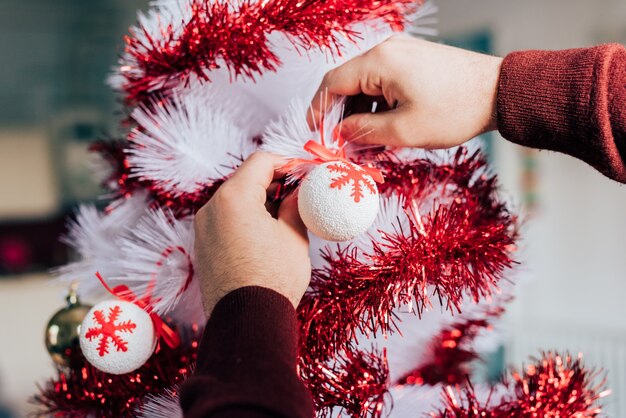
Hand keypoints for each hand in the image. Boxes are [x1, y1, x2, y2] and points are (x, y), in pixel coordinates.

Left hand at [194, 152, 310, 315]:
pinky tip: (266, 235)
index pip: (261, 162)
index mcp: (233, 197)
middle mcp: (211, 207)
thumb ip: (295, 204)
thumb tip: (298, 191)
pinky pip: (225, 220)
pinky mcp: (202, 246)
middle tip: (299, 195)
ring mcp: (203, 228)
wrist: (246, 322)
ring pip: (234, 200)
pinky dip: (245, 219)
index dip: (287, 163)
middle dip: (274, 183)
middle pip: (245, 179)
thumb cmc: (273, 278)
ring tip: (285, 218)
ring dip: (259, 201)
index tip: (305, 174)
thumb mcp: (294, 235)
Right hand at [309, 36, 502, 148]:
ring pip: (365, 84)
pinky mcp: (413, 60)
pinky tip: (382, 128)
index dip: (318, 111)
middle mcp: (386, 49)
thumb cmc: (455, 111)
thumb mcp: (404, 130)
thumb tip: (339, 136)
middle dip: (340, 116)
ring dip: (360, 113)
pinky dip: (376, 105)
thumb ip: (364, 133)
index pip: (332, 83)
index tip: (315, 135)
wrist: (499, 92)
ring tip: (364, 143)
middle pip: (346, 83)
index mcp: (379, 61)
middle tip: (340, 145)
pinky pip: (382, 82)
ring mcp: (401, 52)